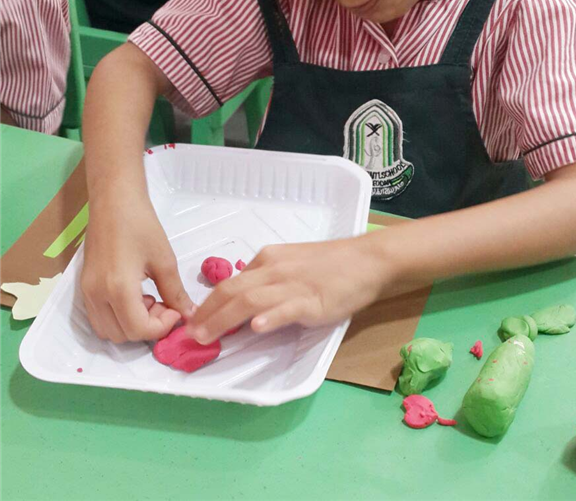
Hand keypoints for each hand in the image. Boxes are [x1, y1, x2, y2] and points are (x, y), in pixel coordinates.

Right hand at [81, 193, 193, 342]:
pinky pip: (99, 317)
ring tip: (149, 299)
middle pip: (122, 335)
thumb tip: (189, 314)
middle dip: (148, 327)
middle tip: (164, 305)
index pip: (139, 330)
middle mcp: (96, 295)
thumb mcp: (164, 260)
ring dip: (132, 325)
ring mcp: (86, 292)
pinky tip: (135, 295)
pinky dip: (118, 317)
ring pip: (108, 330)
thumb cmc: (141, 225)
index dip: (162, 327)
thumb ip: (175, 292)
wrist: (114, 201)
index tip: (176, 310)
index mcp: (118, 288)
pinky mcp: (84, 286)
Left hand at [186, 236, 388, 343]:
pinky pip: (288, 308)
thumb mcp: (291, 263)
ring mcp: (293, 285)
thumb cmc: (330, 264)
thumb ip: (267, 278)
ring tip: (206, 336)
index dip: (208, 303)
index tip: (194, 321)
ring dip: (224, 319)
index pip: (231, 282)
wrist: (366, 260)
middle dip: (207, 313)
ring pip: (251, 300)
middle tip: (189, 334)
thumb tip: (242, 298)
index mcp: (268, 260)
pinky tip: (256, 327)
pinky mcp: (313, 301)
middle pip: (232, 291)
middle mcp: (275, 269)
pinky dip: (270, 317)